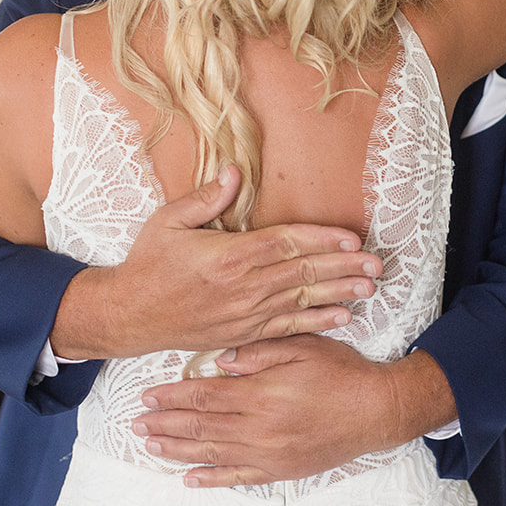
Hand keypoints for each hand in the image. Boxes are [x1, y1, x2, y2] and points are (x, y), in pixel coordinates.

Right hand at [50, 166, 382, 359]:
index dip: (323, 239)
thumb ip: (205, 197)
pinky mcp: (244, 334)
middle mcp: (243, 287)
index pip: (287, 242)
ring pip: (303, 300)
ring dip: (340, 293)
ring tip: (370, 287)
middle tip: (377, 263)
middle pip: (304, 272)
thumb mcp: (168, 221)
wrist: (129, 316)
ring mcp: (245, 314)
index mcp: (229, 254)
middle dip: (344, 266)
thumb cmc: (148, 265)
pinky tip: (343, 317)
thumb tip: (234, 171)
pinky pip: (288, 328)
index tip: (352, 237)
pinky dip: (317, 322)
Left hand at [130, 336, 455, 487]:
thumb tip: (217, 360)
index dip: (173, 397)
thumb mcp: (302, 347)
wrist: (377, 410)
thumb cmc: (341, 373)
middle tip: (136, 422)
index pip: (205, 396)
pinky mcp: (281, 469)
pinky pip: (239, 477)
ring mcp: (269, 453)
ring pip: (212, 454)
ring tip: (150, 446)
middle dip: (165, 424)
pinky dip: (212, 478)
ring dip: (178, 451)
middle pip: (201, 427)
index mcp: (262, 393)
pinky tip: (190, 477)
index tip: (148, 394)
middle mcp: (260, 427)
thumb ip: (258, 352)